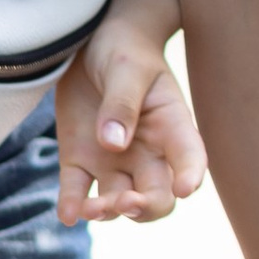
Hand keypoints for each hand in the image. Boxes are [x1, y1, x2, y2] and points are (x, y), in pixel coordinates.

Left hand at [54, 14, 207, 225]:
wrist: (92, 43)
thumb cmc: (123, 50)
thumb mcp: (126, 68)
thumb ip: (122, 103)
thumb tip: (113, 144)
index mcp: (170, 126)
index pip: (189, 157)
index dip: (191, 175)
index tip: (186, 188)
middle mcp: (147, 153)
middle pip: (156, 196)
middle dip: (144, 207)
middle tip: (126, 202)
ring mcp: (113, 161)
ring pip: (117, 201)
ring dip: (107, 211)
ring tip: (89, 209)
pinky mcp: (80, 161)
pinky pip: (77, 191)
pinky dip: (72, 206)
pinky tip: (67, 215)